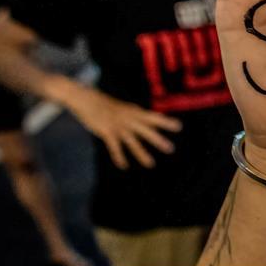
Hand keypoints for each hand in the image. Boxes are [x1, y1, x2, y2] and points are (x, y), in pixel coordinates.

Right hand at [59, 81, 182, 169]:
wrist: (86, 99)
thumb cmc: (106, 105)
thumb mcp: (124, 108)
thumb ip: (136, 115)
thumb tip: (149, 122)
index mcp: (134, 111)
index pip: (153, 117)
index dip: (166, 122)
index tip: (179, 127)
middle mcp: (129, 118)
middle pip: (146, 130)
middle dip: (158, 139)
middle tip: (171, 149)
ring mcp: (118, 125)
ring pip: (133, 141)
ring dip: (142, 153)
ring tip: (151, 164)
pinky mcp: (107, 132)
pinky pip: (115, 147)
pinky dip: (119, 157)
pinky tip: (124, 166)